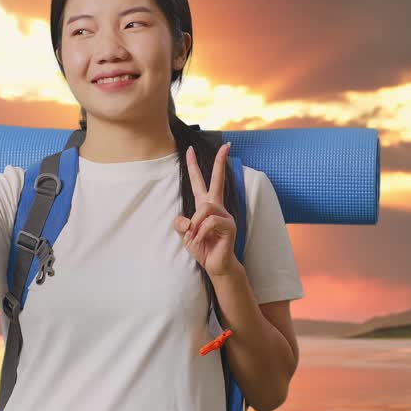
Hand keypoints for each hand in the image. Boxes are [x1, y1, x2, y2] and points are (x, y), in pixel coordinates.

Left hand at [173, 141, 240, 277]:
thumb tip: (187, 220)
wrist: (215, 265)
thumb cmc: (202, 248)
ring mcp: (225, 215)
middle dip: (220, 162)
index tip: (190, 149)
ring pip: (205, 208)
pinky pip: (210, 222)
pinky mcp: (229, 225)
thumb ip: (180, 224)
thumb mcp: (185, 234)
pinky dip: (201, 232)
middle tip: (226, 145)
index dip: (193, 166)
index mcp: (205, 206)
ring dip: (196, 224)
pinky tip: (202, 241)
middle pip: (218, 180)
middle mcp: (217, 207)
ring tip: (196, 237)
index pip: (199, 182)